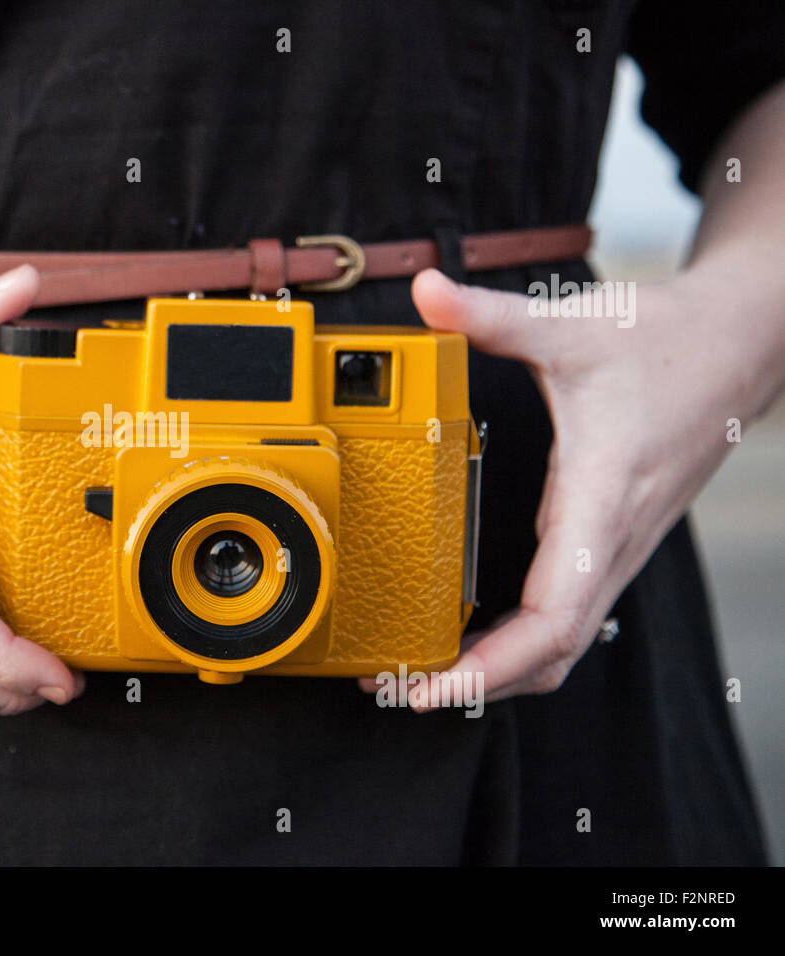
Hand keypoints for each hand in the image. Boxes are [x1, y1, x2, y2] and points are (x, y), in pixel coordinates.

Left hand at [361, 266, 782, 705]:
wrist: (740, 343)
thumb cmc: (663, 342)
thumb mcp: (570, 326)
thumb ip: (490, 315)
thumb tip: (426, 291)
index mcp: (601, 502)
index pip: (553, 620)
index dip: (491, 668)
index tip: (431, 688)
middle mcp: (611, 540)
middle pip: (553, 654)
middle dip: (480, 686)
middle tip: (402, 692)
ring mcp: (615, 546)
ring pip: (564, 642)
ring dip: (502, 672)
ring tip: (427, 677)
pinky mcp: (609, 538)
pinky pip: (566, 613)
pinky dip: (520, 640)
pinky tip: (472, 635)